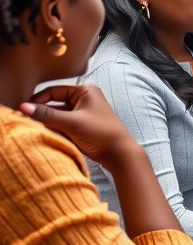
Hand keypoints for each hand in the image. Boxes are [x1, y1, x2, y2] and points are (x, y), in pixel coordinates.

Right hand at [21, 85, 137, 170]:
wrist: (119, 154)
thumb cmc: (100, 133)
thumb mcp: (72, 122)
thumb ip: (47, 115)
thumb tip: (22, 106)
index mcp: (85, 91)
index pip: (54, 91)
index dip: (37, 100)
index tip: (22, 110)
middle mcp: (84, 99)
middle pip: (54, 103)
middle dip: (40, 112)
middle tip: (22, 120)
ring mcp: (83, 113)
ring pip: (57, 115)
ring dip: (46, 122)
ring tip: (29, 128)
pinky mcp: (81, 127)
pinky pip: (62, 125)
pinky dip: (53, 129)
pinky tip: (42, 134)